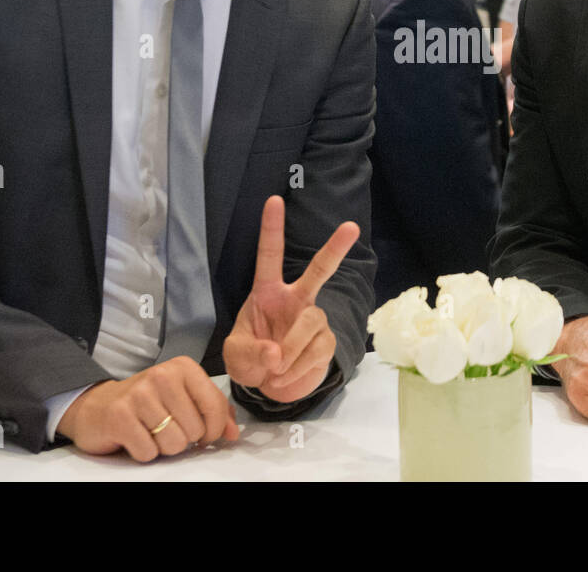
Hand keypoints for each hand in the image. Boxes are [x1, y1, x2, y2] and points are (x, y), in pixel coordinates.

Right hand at [56, 356, 238, 461]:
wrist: (97, 406)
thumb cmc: (146, 403)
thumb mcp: (183, 398)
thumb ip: (213, 412)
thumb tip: (233, 433)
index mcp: (183, 368)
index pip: (215, 406)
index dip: (214, 429)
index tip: (204, 434)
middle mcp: (162, 375)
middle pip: (195, 430)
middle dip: (184, 438)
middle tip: (166, 428)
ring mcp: (139, 395)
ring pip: (174, 443)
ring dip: (164, 446)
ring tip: (150, 431)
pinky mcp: (120, 417)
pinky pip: (149, 452)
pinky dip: (144, 452)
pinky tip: (136, 437)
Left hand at [222, 195, 358, 403]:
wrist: (270, 386)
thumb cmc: (250, 360)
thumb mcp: (235, 356)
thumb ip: (250, 352)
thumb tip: (276, 353)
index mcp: (267, 292)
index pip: (269, 255)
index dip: (271, 228)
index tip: (273, 201)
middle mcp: (295, 299)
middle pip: (320, 270)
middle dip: (335, 248)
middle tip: (351, 227)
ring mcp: (314, 319)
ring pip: (311, 323)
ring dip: (290, 349)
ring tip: (274, 369)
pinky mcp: (326, 342)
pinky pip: (317, 350)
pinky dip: (296, 367)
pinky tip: (284, 375)